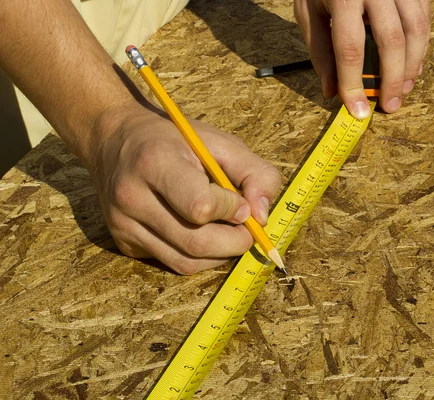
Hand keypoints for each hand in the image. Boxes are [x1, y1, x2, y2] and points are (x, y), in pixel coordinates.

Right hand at [92, 105, 281, 273]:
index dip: (231, 210)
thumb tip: (262, 217)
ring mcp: (123, 224)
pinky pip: (172, 263)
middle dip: (235, 242)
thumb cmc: (175, 140)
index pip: (201, 207)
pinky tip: (200, 232)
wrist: (114, 140)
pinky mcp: (123, 243)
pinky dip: (198, 256)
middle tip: (248, 229)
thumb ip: (255, 173)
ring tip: (227, 230)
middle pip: (196, 243)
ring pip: (185, 262)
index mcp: (155, 162)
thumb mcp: (220, 142)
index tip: (241, 202)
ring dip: (219, 254)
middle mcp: (131, 197)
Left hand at [294, 0, 429, 116]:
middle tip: (390, 106)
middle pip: (391, 40)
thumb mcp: (308, 12)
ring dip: (413, 65)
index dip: (353, 84)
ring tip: (403, 90)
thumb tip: (332, 92)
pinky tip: (411, 65)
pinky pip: (424, 17)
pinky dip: (421, 46)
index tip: (357, 111)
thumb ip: (320, 52)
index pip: (349, 48)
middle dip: (391, 79)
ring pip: (417, 29)